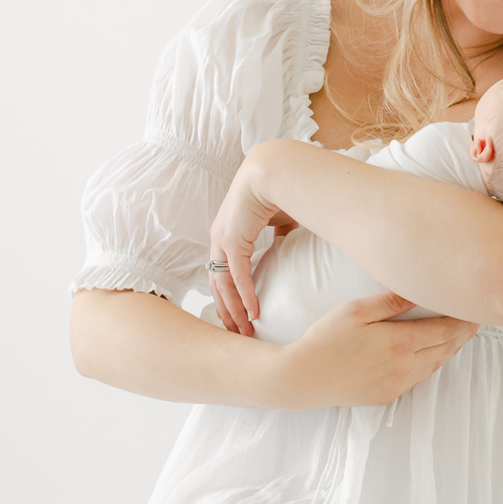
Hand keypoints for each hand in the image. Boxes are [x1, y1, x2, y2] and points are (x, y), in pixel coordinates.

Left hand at [208, 152, 297, 336]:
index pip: (222, 272)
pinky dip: (245, 296)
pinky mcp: (232, 240)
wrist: (273, 171)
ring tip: (244, 330)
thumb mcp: (279, 220)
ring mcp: (222, 240)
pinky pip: (237, 276)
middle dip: (226, 310)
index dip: (229, 294)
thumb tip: (285, 247)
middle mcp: (219, 239)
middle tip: (235, 332)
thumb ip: (279, 236)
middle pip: (217, 284)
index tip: (238, 313)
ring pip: (224, 285)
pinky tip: (252, 313)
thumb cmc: (279, 190)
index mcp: (227, 233)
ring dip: (234, 309)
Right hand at [273, 292, 477, 408]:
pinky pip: (419, 377)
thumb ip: (391, 301)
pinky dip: (432, 363)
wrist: (303, 377)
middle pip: (446, 349)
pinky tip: (431, 353)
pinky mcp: (388, 395)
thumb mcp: (356, 310)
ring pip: (435, 365)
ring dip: (450, 349)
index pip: (446, 331)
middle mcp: (406, 367)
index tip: (477, 310)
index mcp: (400, 343)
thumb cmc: (326, 338)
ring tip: (459, 334)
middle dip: (463, 334)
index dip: (465, 321)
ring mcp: (398, 384)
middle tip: (476, 319)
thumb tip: (420, 290)